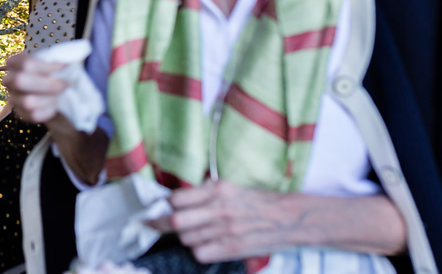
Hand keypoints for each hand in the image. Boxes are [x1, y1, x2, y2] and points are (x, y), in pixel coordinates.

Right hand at [2, 52, 67, 123]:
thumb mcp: (55, 63)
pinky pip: (34, 115)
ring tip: (62, 95)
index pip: (25, 63)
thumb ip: (58, 62)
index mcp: (16, 62)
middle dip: (47, 84)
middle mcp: (10, 79)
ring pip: (27, 101)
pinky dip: (49, 111)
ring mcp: (13, 97)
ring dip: (50, 99)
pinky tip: (57, 105)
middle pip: (20, 81)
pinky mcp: (20, 112)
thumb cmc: (53, 74)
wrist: (54, 94)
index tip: (65, 67)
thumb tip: (68, 66)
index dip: (47, 66)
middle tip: (65, 84)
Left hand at [149, 180, 296, 262]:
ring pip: (186, 239)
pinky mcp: (232, 248)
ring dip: (183, 237)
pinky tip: (204, 244)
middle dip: (160, 223)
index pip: (177, 199)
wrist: (288, 217)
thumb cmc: (258, 200)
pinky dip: (197, 251)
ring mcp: (225, 230)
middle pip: (175, 222)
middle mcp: (219, 209)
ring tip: (190, 232)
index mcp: (217, 190)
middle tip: (153, 223)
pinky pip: (200, 254)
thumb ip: (205, 192)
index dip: (164, 204)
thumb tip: (177, 198)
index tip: (159, 206)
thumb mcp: (230, 187)